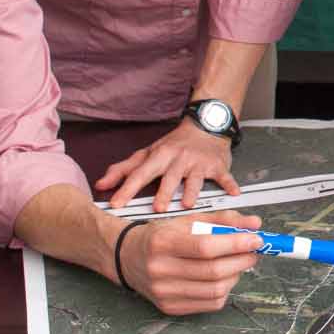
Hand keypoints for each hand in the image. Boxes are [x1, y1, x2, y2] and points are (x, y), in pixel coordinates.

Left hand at [96, 119, 239, 213]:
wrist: (206, 125)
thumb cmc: (175, 144)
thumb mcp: (147, 153)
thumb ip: (124, 169)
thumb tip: (101, 184)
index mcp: (159, 157)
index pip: (140, 174)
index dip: (127, 189)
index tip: (116, 204)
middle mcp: (178, 159)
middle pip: (169, 177)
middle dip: (163, 192)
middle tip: (158, 208)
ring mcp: (199, 163)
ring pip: (195, 178)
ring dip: (192, 191)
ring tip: (188, 204)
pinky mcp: (218, 165)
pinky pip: (224, 176)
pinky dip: (230, 184)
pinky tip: (233, 193)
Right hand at [115, 214, 264, 315]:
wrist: (128, 257)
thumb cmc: (161, 236)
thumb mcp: (188, 220)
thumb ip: (222, 220)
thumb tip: (254, 224)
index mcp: (162, 243)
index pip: (205, 247)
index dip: (235, 244)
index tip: (256, 239)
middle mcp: (160, 270)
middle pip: (213, 272)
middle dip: (242, 260)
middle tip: (253, 251)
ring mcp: (164, 292)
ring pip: (215, 290)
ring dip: (236, 276)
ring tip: (237, 263)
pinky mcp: (170, 307)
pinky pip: (210, 304)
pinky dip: (225, 290)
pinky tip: (222, 278)